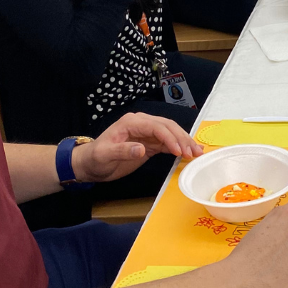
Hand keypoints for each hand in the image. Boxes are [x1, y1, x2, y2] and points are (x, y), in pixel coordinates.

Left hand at [73, 113, 203, 182]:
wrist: (89, 165)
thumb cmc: (95, 158)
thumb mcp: (104, 155)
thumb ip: (122, 150)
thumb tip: (142, 149)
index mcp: (132, 122)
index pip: (156, 126)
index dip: (169, 138)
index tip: (179, 151)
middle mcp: (142, 124)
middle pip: (168, 127)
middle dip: (182, 138)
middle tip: (194, 152)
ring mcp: (147, 133)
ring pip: (171, 133)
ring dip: (184, 142)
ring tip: (197, 152)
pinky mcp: (149, 143)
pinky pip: (167, 143)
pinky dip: (179, 147)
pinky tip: (188, 152)